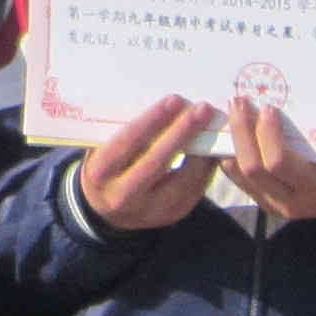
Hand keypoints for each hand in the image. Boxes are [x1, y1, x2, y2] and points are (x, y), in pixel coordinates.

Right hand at [74, 94, 219, 230]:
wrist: (104, 208)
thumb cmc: (107, 163)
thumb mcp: (104, 147)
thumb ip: (127, 130)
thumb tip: (167, 105)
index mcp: (100, 173)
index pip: (128, 143)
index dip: (152, 121)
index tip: (175, 99)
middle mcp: (122, 196)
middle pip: (156, 162)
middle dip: (182, 132)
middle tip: (203, 109)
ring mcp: (149, 210)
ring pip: (182, 181)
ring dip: (202, 152)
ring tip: (214, 127)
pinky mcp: (171, 215)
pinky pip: (194, 190)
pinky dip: (206, 168)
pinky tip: (214, 149)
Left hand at [219, 96, 315, 229]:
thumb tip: (295, 91)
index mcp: (315, 185)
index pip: (279, 162)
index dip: (267, 133)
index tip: (267, 107)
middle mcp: (292, 200)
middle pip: (252, 168)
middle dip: (241, 132)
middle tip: (238, 102)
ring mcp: (276, 206)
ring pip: (240, 175)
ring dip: (231, 142)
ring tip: (230, 114)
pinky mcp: (267, 205)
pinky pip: (240, 182)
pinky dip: (231, 156)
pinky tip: (231, 135)